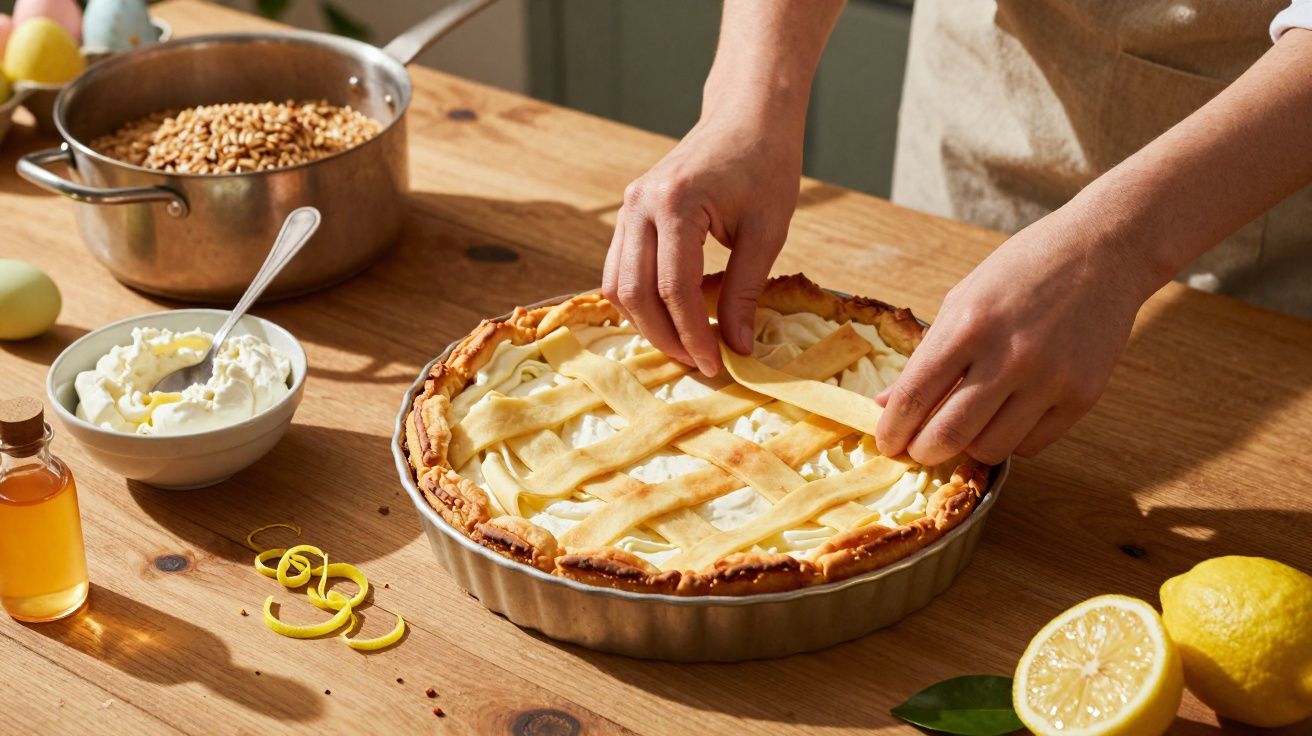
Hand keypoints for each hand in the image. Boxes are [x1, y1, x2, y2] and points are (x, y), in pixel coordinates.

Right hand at [602, 100, 803, 376]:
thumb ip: (745, 292)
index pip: (674, 289)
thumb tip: (737, 348)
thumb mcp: (767, 231)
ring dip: (646, 324)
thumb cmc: (765, 164)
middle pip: (635, 293)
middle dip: (664, 337)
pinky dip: (639, 300)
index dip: (693, 335)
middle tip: (699, 364)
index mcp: (676, 204)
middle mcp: (640, 205)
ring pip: (617, 285)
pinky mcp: (629, 213)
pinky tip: (670, 317)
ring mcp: (628, 207)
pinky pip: (619, 268)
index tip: (716, 365)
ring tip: (684, 345)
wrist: (747, 115)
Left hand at [875, 209, 1153, 464]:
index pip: (914, 397)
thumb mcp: (962, 299)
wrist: (1103, 252)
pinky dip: (1010, 439)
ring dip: (968, 448)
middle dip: (922, 452)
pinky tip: (1005, 417)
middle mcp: (1008, 356)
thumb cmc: (1023, 270)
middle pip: (947, 436)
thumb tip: (887, 404)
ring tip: (966, 427)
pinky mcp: (1083, 396)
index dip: (892, 430)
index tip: (887, 441)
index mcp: (968, 325)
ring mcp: (1050, 379)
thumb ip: (926, 355)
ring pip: (990, 449)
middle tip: (918, 449)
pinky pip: (1032, 445)